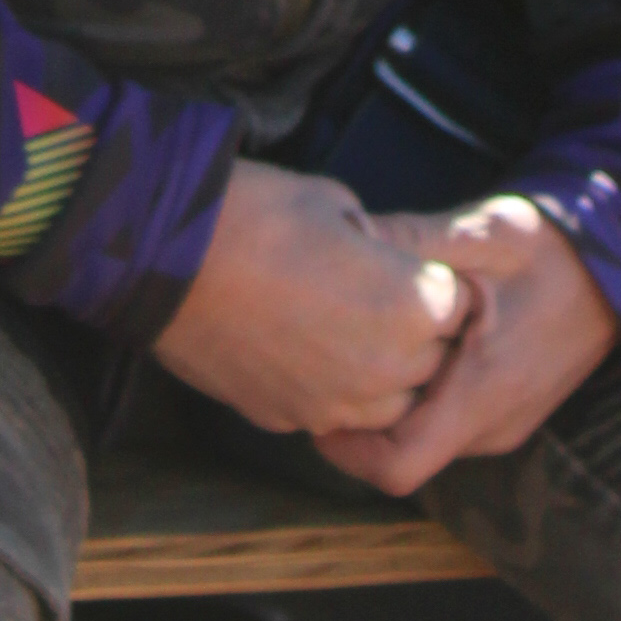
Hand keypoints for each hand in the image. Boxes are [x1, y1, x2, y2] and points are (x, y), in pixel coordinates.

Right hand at [151, 155, 468, 436]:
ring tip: (344, 329)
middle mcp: (385, 370)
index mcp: (411, 307)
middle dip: (415, 331)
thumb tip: (380, 260)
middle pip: (431, 363)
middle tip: (376, 293)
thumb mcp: (336, 202)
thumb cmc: (255, 213)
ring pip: (389, 405)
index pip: (459, 306)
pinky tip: (299, 348)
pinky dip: (330, 389)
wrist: (161, 255)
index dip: (434, 280)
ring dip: (382, 373)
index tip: (409, 264)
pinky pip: (333, 414)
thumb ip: (379, 242)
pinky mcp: (288, 419)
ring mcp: (335, 404)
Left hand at [311, 192, 620, 494]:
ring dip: (389, 408)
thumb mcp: (481, 233)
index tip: (313, 401)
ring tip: (354, 353)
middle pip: (405, 456)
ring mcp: (504, 424)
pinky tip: (399, 352)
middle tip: (320, 370)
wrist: (619, 268)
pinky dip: (417, 401)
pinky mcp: (507, 411)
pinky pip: (448, 425)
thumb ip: (412, 241)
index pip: (399, 464)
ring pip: (426, 441)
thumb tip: (347, 233)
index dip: (344, 449)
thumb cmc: (551, 251)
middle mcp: (494, 425)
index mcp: (483, 393)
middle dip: (358, 422)